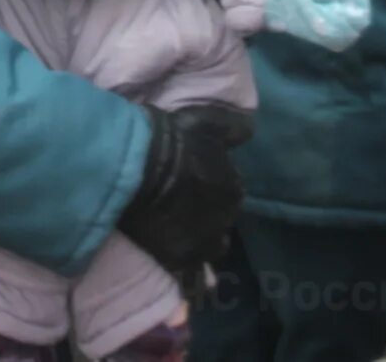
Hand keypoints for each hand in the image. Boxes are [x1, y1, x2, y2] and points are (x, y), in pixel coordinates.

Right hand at [116, 104, 253, 278]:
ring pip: (204, 246)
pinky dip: (177, 254)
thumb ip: (232, 129)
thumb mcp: (207, 122)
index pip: (227, 192)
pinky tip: (163, 244)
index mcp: (233, 189)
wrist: (136, 166)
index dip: (208, 186)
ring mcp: (201, 244)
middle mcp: (224, 221)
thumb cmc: (172, 139)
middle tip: (179, 202)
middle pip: (217, 220)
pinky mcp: (176, 260)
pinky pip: (183, 264)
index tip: (190, 180)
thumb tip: (249, 131)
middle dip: (203, 213)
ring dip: (194, 237)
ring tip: (171, 226)